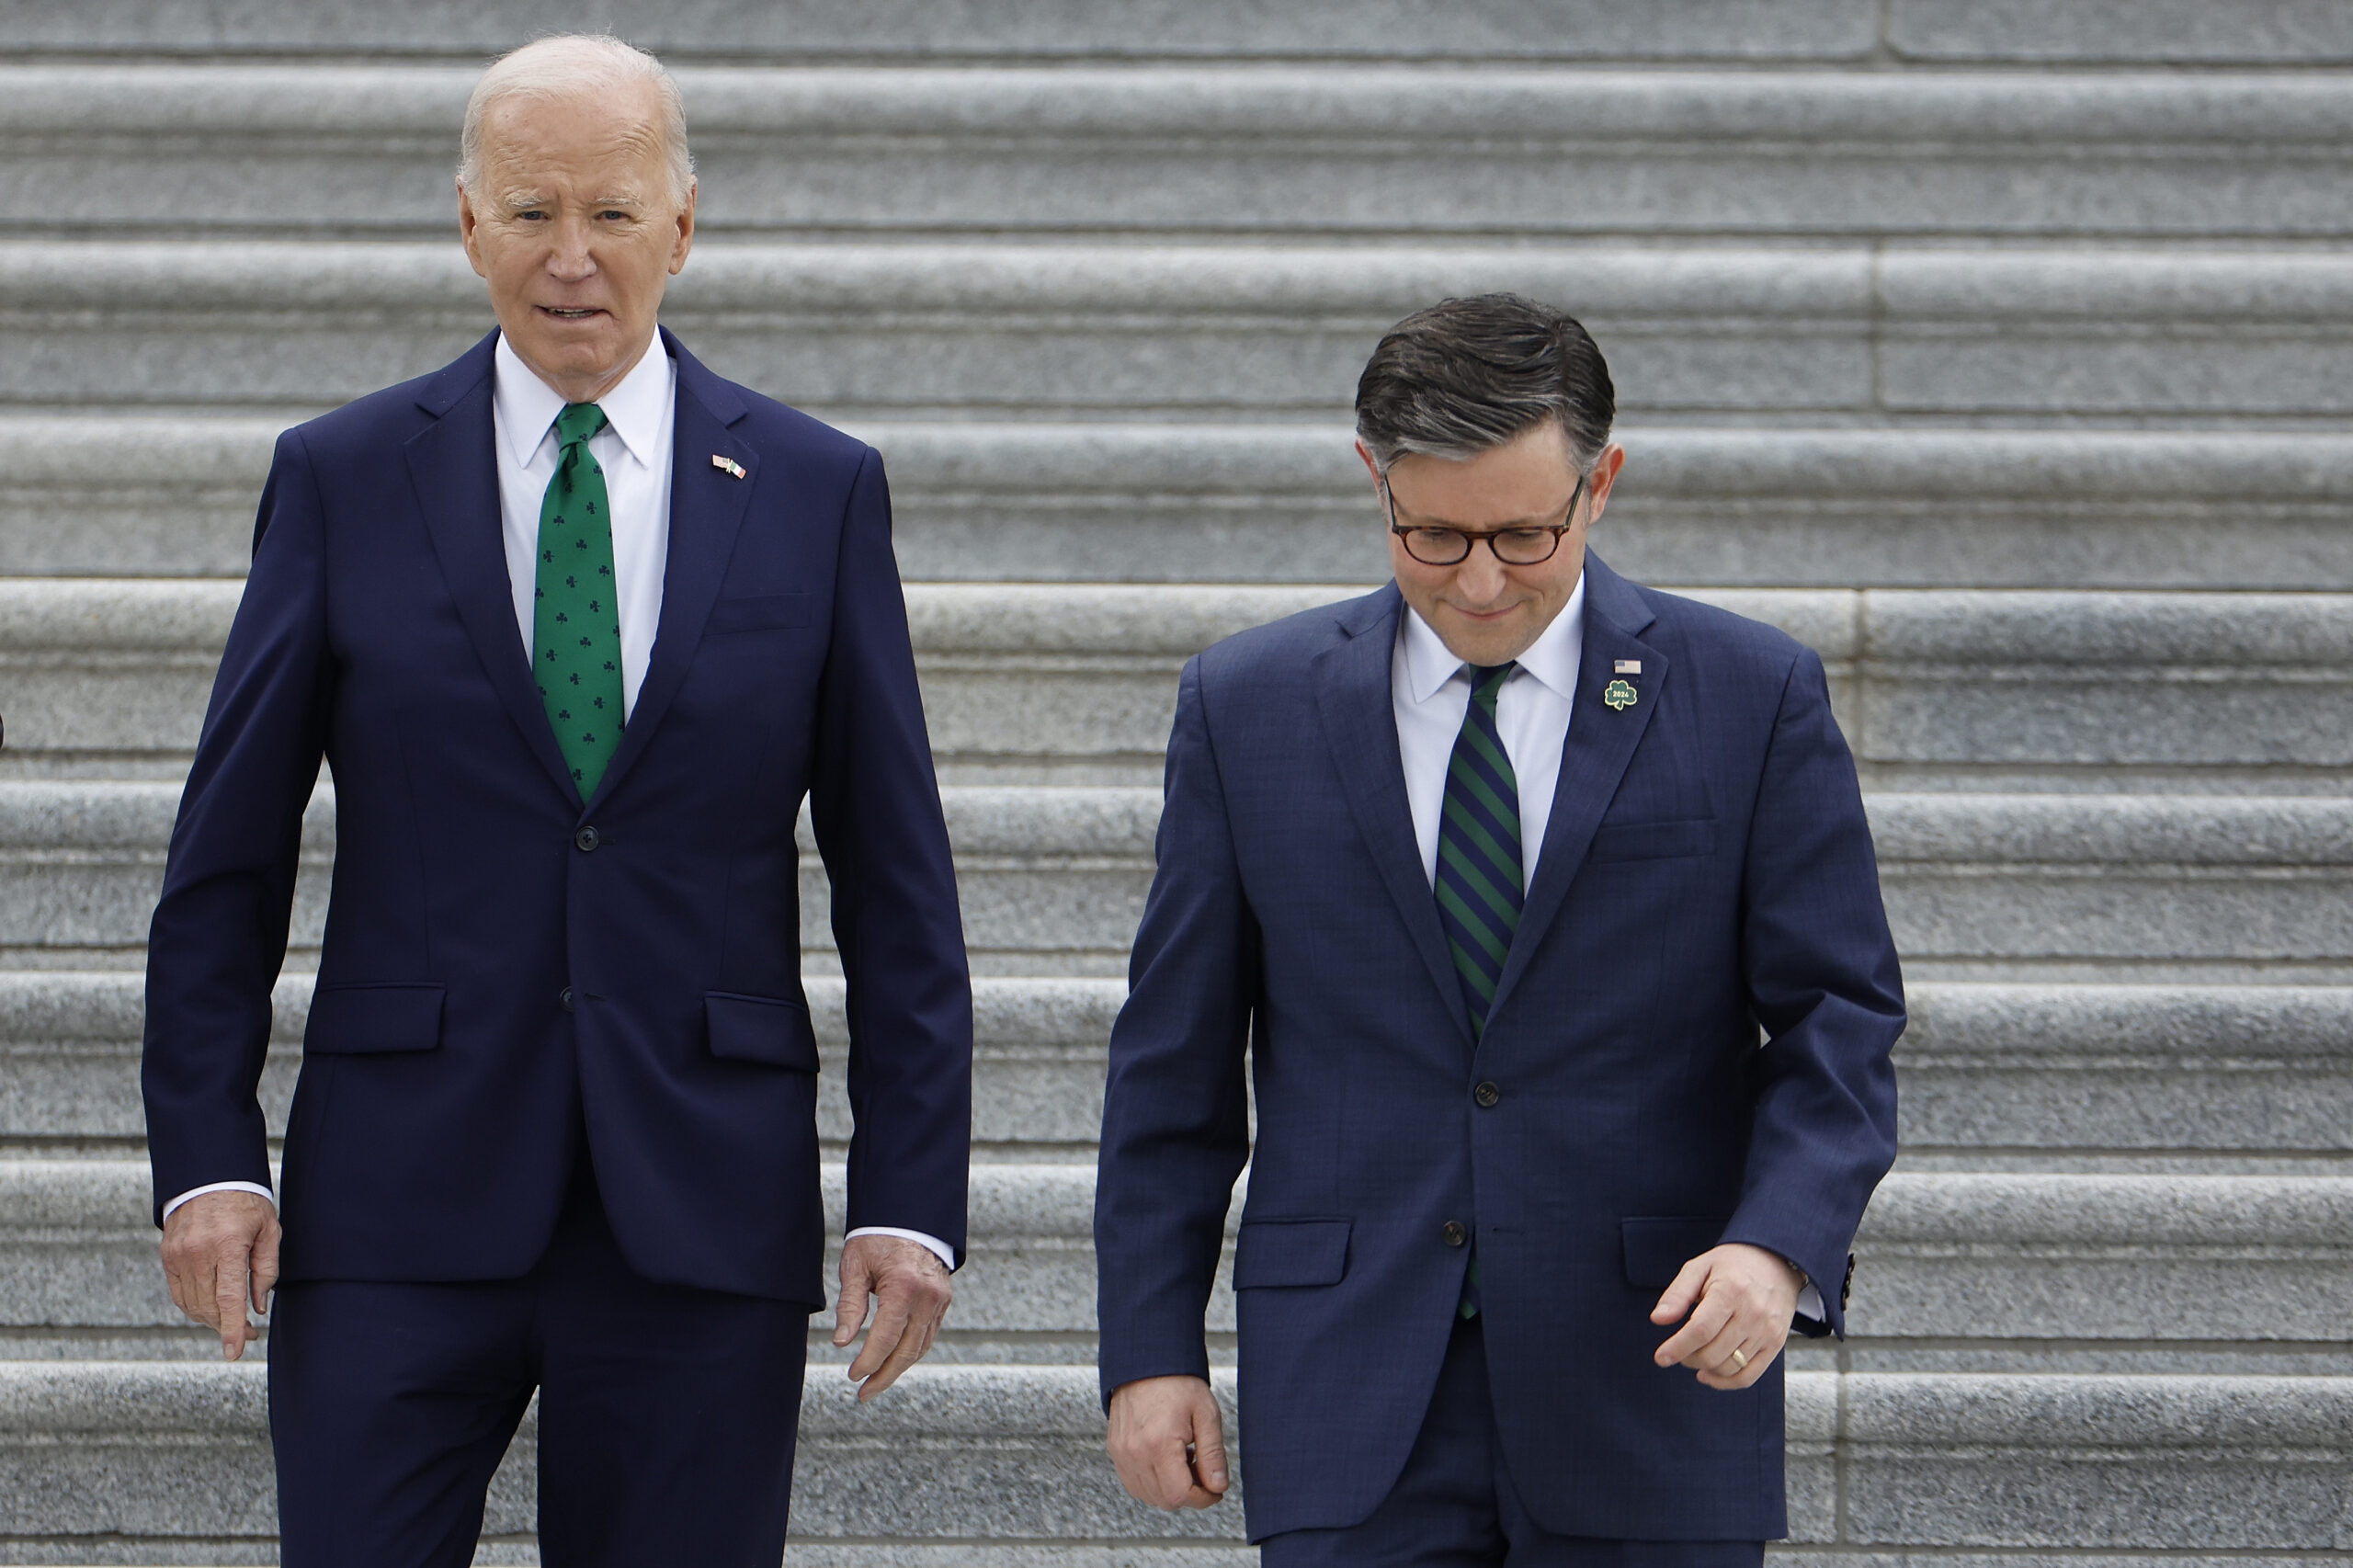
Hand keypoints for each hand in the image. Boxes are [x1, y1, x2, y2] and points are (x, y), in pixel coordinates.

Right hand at [160, 1190, 280, 1361]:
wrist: (209, 1176)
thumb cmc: (247, 1203)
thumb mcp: (269, 1230)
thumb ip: (266, 1270)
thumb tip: (258, 1307)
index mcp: (227, 1245)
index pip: (228, 1298)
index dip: (231, 1329)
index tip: (234, 1352)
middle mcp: (198, 1253)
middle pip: (209, 1306)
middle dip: (228, 1326)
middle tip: (248, 1331)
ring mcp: (178, 1256)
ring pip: (192, 1304)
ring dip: (212, 1319)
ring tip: (232, 1319)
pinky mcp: (167, 1256)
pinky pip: (179, 1294)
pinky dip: (194, 1306)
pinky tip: (211, 1306)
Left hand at [831, 1234, 952, 1401]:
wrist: (909, 1215)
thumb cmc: (876, 1238)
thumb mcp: (855, 1267)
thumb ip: (850, 1306)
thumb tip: (842, 1343)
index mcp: (903, 1287)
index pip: (885, 1338)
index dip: (868, 1362)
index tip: (852, 1376)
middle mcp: (927, 1296)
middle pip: (907, 1351)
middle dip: (884, 1376)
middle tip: (863, 1393)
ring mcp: (940, 1299)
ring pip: (921, 1346)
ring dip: (898, 1368)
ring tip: (875, 1382)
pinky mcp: (944, 1300)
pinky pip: (928, 1334)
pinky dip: (911, 1351)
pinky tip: (893, 1360)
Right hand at [1107, 1374, 1228, 1509]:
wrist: (1146, 1362)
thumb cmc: (1178, 1383)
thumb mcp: (1206, 1414)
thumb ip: (1213, 1454)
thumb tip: (1218, 1486)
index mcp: (1158, 1443)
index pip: (1180, 1494)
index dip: (1202, 1499)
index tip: (1215, 1490)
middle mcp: (1134, 1452)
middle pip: (1164, 1500)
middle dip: (1189, 1494)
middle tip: (1202, 1471)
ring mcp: (1121, 1452)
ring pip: (1148, 1495)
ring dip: (1170, 1489)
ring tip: (1184, 1461)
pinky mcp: (1115, 1450)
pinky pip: (1134, 1483)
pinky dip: (1153, 1482)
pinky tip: (1166, 1460)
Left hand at [1649, 1242, 1800, 1389]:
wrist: (1775, 1261)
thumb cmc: (1731, 1265)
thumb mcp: (1699, 1268)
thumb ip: (1677, 1294)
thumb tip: (1657, 1319)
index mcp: (1731, 1291)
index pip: (1701, 1330)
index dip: (1677, 1347)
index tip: (1661, 1358)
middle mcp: (1753, 1313)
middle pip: (1713, 1353)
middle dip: (1688, 1358)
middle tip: (1678, 1350)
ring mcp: (1767, 1331)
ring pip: (1729, 1367)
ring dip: (1704, 1369)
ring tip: (1693, 1357)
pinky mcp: (1776, 1343)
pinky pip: (1749, 1376)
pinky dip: (1725, 1382)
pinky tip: (1709, 1375)